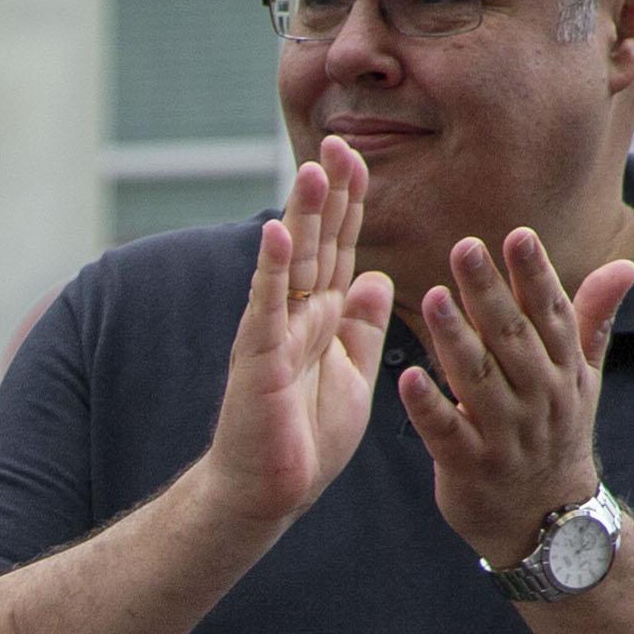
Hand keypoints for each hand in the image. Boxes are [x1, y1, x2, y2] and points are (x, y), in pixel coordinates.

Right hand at [196, 142, 395, 544]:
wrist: (268, 494)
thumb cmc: (304, 441)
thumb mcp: (352, 375)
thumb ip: (361, 326)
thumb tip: (374, 277)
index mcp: (323, 319)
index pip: (339, 249)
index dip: (350, 205)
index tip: (357, 157)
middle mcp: (296, 317)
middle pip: (316, 243)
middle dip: (328, 194)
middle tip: (339, 140)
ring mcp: (274, 333)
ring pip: (291, 263)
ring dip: (301, 215)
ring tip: (311, 169)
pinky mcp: (258, 358)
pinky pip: (266, 306)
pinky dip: (269, 267)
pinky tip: (274, 231)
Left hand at [402, 223, 633, 573]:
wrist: (548, 521)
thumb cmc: (556, 434)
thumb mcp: (584, 379)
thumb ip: (593, 319)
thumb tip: (626, 264)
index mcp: (563, 372)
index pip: (551, 315)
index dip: (536, 275)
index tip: (518, 236)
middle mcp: (538, 399)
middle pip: (512, 338)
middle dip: (489, 292)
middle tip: (464, 247)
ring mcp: (504, 435)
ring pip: (479, 380)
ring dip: (456, 338)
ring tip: (434, 298)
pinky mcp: (469, 467)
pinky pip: (447, 432)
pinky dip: (428, 406)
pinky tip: (407, 378)